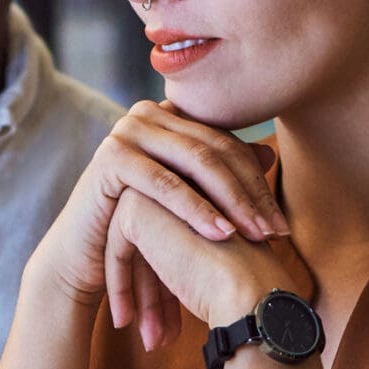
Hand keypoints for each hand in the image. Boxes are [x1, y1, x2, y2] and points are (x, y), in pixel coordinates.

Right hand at [29, 101, 283, 345]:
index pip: (229, 144)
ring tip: (255, 236)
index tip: (282, 224)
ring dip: (231, 202)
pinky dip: (195, 209)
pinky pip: (164, 183)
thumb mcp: (189, 202)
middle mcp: (150, 114)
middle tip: (276, 233)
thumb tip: (269, 152)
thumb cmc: (140, 228)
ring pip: (196, 163)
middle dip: (251, 195)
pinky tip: (220, 233)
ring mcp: (128, 130)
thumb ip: (222, 176)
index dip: (259, 183)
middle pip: (217, 150)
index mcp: (171, 117)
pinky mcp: (111, 157)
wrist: (86, 255)